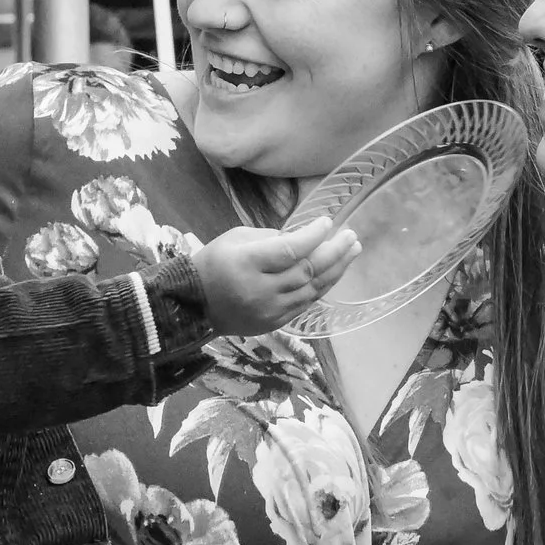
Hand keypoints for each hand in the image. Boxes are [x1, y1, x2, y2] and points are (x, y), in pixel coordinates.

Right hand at [192, 217, 361, 336]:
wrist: (192, 305)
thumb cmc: (213, 263)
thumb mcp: (235, 238)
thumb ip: (271, 237)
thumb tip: (304, 237)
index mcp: (247, 263)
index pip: (289, 250)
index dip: (313, 236)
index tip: (328, 221)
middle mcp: (260, 290)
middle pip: (307, 271)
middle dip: (334, 252)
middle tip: (351, 237)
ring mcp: (269, 310)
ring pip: (312, 289)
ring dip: (335, 270)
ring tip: (351, 252)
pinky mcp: (274, 323)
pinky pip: (306, 303)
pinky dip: (322, 287)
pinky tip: (334, 272)